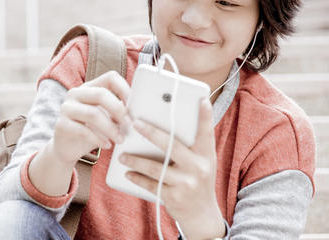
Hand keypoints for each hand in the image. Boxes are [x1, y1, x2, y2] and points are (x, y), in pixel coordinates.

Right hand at [49, 71, 131, 164]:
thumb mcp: (106, 118)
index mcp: (90, 87)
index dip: (124, 89)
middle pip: (101, 94)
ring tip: (120, 139)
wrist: (68, 148)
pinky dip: (98, 139)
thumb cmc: (91, 130)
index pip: (110, 77)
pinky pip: (83, 130)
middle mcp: (76, 93)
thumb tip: (138, 113)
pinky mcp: (61, 125)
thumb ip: (118, 111)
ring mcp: (66, 108)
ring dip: (111, 128)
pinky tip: (107, 145)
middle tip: (129, 125)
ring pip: (93, 114)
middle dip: (119, 110)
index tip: (134, 106)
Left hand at [119, 98, 224, 238]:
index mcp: (206, 156)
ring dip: (136, 160)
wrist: (202, 216)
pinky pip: (150, 184)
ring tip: (122, 155)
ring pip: (155, 167)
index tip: (201, 100)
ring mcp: (186, 183)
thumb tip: (165, 126)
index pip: (206, 133)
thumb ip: (190, 147)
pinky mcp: (173, 196)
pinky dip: (137, 178)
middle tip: (135, 123)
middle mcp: (199, 168)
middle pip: (172, 146)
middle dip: (151, 133)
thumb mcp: (202, 164)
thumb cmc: (197, 182)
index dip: (205, 116)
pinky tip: (127, 172)